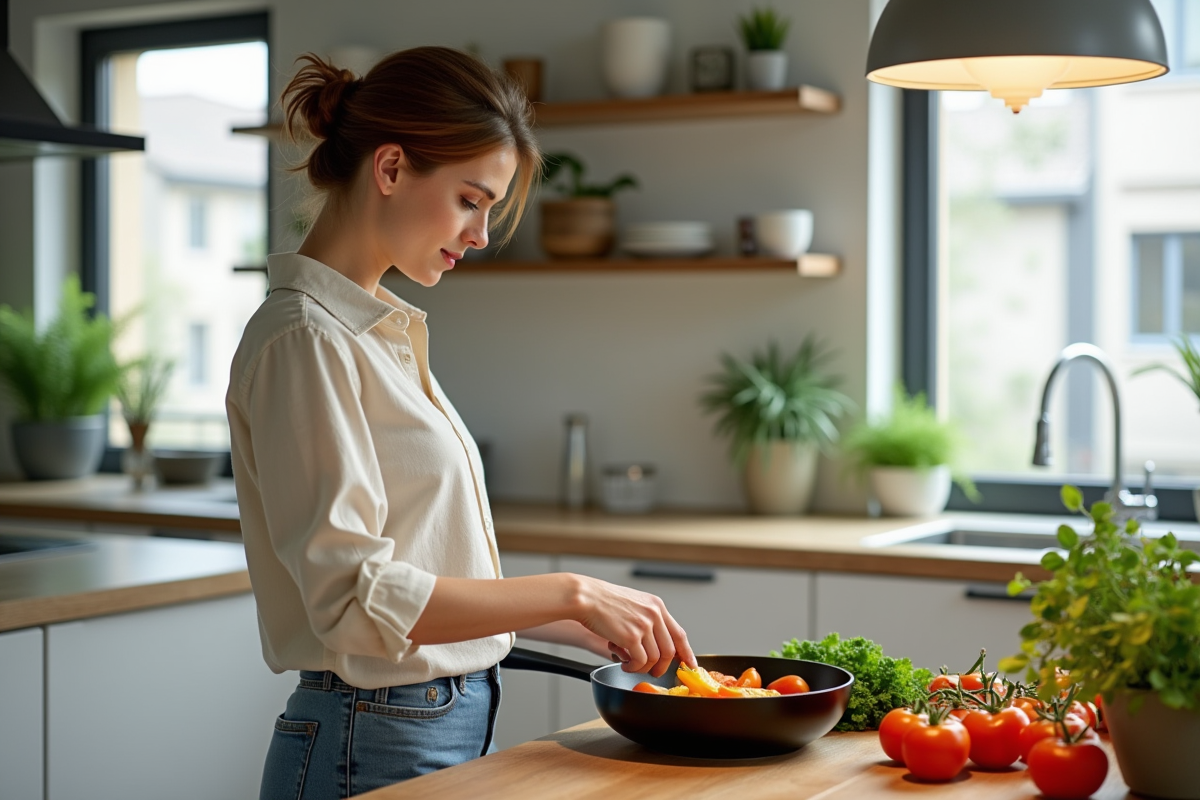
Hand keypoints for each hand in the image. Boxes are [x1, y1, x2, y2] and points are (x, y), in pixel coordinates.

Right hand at [571, 575, 694, 676]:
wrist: (586, 596)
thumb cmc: (603, 601)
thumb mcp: (634, 603)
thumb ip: (647, 619)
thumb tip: (655, 642)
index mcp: (656, 606)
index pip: (679, 634)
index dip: (686, 653)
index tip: (689, 664)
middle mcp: (654, 614)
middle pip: (670, 650)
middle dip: (663, 667)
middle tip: (653, 672)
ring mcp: (644, 625)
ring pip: (655, 658)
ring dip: (643, 668)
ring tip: (630, 665)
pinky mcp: (631, 636)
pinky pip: (640, 661)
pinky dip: (633, 667)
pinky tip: (624, 664)